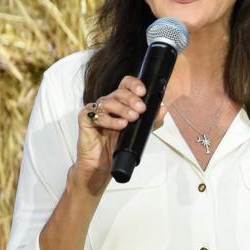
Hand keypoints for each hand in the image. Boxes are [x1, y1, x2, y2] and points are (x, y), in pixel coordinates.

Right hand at [72, 76, 164, 190]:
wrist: (102, 164)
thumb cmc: (118, 146)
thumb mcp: (139, 132)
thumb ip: (151, 121)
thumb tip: (164, 109)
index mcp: (120, 103)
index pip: (126, 85)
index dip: (134, 85)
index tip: (143, 92)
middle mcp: (108, 104)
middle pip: (119, 92)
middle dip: (132, 99)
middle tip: (141, 109)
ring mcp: (96, 111)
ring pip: (108, 101)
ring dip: (122, 109)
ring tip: (132, 118)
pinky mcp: (85, 119)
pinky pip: (96, 115)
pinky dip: (110, 120)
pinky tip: (120, 125)